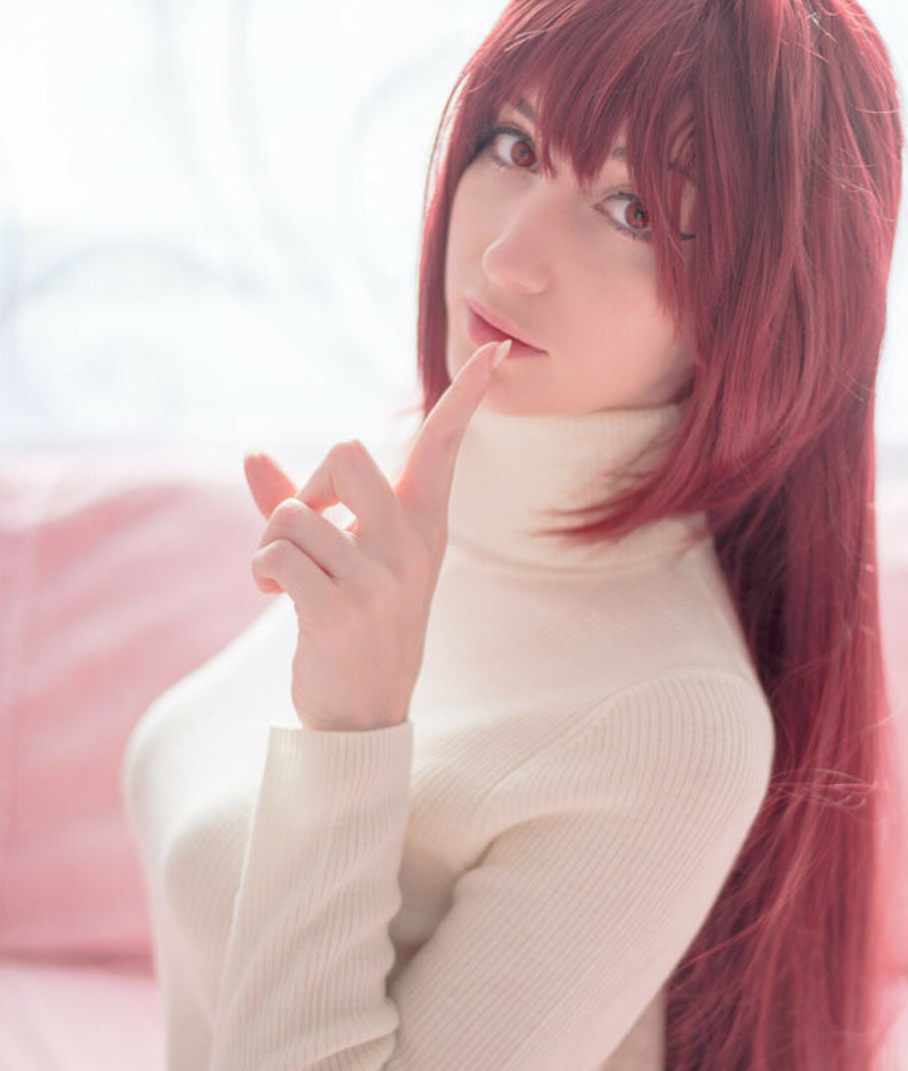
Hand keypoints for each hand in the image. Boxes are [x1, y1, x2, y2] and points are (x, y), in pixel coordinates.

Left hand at [242, 338, 510, 731]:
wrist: (361, 715)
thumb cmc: (353, 625)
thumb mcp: (342, 560)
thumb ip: (301, 506)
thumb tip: (250, 454)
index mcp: (424, 527)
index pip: (445, 449)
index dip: (464, 399)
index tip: (494, 354)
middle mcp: (411, 547)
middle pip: (346, 453)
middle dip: (308, 487)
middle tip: (304, 527)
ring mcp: (381, 581)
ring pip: (295, 512)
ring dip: (270, 543)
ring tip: (280, 578)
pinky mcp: (342, 613)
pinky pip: (277, 554)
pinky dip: (261, 570)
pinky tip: (272, 594)